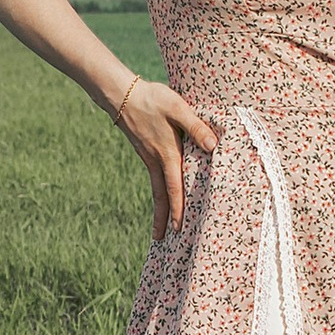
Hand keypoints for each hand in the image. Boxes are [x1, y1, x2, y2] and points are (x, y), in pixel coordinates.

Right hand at [111, 76, 220, 240]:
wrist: (122, 94)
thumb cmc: (152, 99)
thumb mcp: (177, 108)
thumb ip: (196, 126)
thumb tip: (213, 146)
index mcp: (167, 154)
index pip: (174, 188)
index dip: (177, 209)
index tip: (177, 229)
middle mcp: (156, 160)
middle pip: (161, 196)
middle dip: (162, 218)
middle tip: (161, 240)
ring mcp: (148, 157)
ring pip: (156, 188)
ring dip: (160, 207)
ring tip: (160, 225)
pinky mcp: (145, 150)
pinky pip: (154, 177)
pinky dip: (159, 190)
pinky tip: (163, 191)